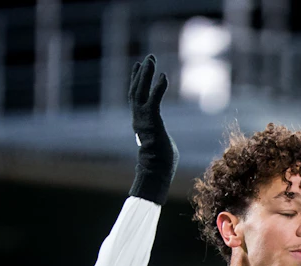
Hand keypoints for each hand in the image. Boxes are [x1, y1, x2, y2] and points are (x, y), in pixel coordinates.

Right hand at [128, 54, 178, 205]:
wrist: (156, 172)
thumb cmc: (162, 164)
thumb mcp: (162, 144)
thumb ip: (160, 136)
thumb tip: (164, 143)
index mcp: (141, 122)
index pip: (137, 97)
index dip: (137, 80)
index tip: (139, 66)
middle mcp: (138, 118)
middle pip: (137, 90)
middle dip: (142, 72)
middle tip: (148, 57)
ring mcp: (143, 120)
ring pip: (141, 92)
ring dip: (146, 75)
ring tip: (151, 59)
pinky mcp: (152, 122)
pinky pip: (154, 101)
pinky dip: (158, 88)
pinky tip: (164, 76)